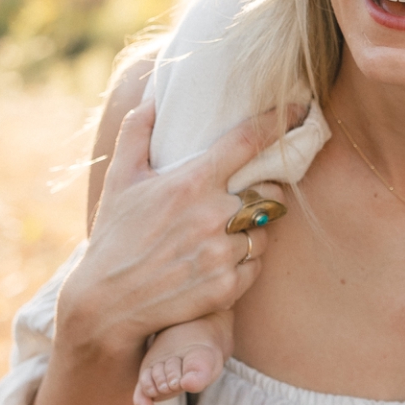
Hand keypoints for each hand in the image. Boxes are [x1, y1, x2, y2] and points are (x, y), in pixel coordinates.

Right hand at [57, 97, 300, 363]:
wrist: (104, 307)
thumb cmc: (113, 238)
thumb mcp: (120, 180)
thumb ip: (137, 133)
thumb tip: (153, 97)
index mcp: (191, 183)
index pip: (248, 142)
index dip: (278, 121)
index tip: (300, 107)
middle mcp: (212, 216)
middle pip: (268, 191)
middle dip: (261, 192)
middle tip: (241, 198)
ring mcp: (221, 254)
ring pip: (264, 230)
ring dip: (253, 230)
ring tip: (224, 234)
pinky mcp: (226, 287)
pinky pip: (257, 265)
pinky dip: (246, 261)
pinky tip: (221, 261)